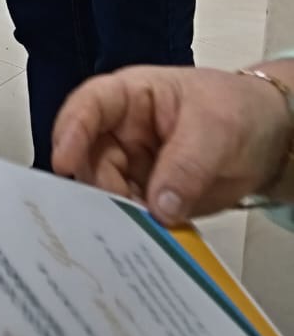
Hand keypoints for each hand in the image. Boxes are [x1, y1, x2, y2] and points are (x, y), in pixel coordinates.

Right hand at [51, 65, 292, 224]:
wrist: (272, 140)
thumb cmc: (239, 110)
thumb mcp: (216, 129)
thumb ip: (186, 164)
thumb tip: (159, 206)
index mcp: (132, 96)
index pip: (90, 105)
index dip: (71, 130)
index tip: (63, 162)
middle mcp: (123, 130)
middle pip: (90, 157)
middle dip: (97, 186)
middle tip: (113, 213)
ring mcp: (134, 164)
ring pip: (105, 191)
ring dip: (117, 213)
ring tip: (136, 232)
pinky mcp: (148, 195)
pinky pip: (131, 215)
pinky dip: (135, 230)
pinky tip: (146, 240)